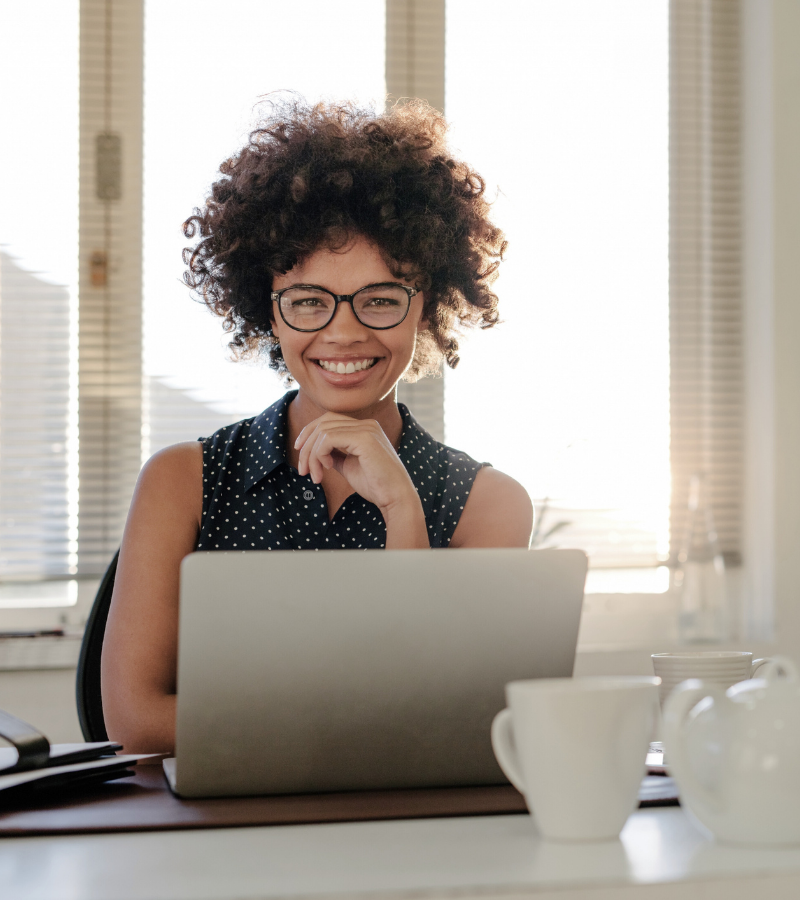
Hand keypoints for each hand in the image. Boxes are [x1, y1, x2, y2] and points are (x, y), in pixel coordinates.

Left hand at [294, 412, 418, 515]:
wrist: (395, 498)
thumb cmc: (376, 485)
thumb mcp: (349, 466)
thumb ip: (335, 455)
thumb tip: (316, 452)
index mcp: (365, 428)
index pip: (329, 420)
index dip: (310, 434)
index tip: (300, 453)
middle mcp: (366, 424)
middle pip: (323, 422)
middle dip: (307, 446)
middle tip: (303, 470)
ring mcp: (366, 429)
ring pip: (323, 431)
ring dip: (312, 455)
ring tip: (315, 476)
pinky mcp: (364, 438)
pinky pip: (329, 438)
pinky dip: (320, 454)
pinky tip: (327, 469)